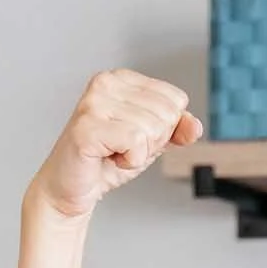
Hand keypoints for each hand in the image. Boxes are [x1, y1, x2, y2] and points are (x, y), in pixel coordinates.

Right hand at [27, 69, 202, 221]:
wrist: (71, 188)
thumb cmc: (106, 160)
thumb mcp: (151, 142)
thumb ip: (176, 130)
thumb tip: (194, 126)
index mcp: (122, 79)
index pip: (176, 100)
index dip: (164, 129)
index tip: (134, 137)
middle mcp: (106, 82)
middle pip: (167, 114)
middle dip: (152, 142)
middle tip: (122, 148)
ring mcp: (94, 102)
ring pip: (152, 129)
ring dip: (138, 153)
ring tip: (112, 153)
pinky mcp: (88, 126)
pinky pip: (135, 142)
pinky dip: (129, 161)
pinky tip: (108, 158)